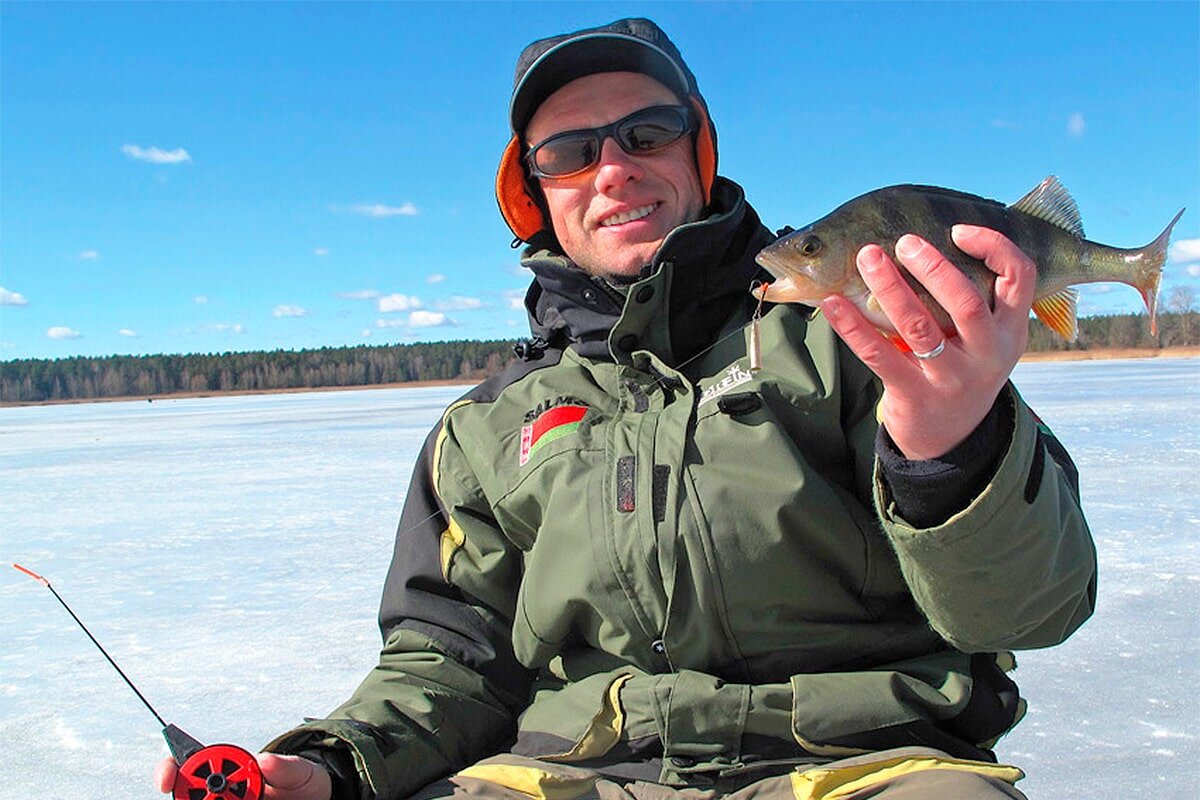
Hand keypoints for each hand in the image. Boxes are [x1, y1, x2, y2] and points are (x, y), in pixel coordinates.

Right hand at [156, 752, 331, 799]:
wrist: (316, 799)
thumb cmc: (305, 781)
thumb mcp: (301, 771)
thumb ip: (285, 766)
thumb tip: (263, 760)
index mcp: (229, 768)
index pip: (187, 763)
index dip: (169, 770)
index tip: (168, 780)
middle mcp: (220, 792)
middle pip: (186, 797)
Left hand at [820, 226, 1034, 459]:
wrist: (949, 439)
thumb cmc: (961, 369)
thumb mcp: (985, 340)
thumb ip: (973, 298)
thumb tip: (928, 239)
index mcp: (1010, 331)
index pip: (1021, 278)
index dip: (994, 247)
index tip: (958, 229)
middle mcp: (987, 354)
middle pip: (967, 302)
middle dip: (934, 266)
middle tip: (904, 241)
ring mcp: (951, 378)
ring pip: (919, 327)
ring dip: (890, 288)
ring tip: (867, 257)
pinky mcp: (914, 395)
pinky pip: (879, 355)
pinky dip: (853, 326)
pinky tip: (833, 303)